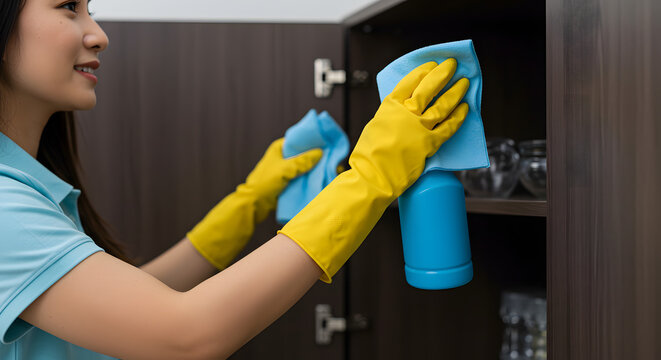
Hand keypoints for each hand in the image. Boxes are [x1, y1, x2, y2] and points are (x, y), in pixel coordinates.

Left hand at [187, 138, 320, 269]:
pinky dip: (311, 177)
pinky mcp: (288, 181)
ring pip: (304, 165)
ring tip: (331, 167)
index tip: (327, 140)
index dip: (312, 139)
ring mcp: (286, 169)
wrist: (254, 204)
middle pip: (304, 152)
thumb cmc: (265, 184)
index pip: (299, 139)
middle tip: (333, 156)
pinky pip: (303, 176)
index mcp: (279, 148)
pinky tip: (322, 178)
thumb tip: (320, 153)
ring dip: (315, 167)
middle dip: (317, 155)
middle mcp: (283, 156)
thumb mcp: (285, 170)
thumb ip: (302, 161)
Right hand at [279, 59, 468, 281]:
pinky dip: (458, 116)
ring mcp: (419, 128)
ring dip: (455, 92)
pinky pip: (449, 126)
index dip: (423, 71)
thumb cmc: (368, 156)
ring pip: (442, 104)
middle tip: (452, 66)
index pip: (409, 81)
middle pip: (428, 87)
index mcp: (389, 106)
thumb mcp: (375, 125)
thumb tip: (403, 110)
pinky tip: (465, 108)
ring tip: (464, 83)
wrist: (372, 177)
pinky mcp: (429, 144)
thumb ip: (391, 115)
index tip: (432, 65)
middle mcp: (405, 113)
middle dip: (443, 74)